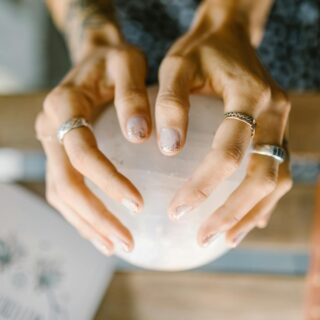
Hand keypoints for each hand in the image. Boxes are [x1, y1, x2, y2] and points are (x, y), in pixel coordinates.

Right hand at [36, 42, 150, 254]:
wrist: (95, 55)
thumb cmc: (114, 60)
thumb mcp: (127, 64)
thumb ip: (132, 95)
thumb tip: (139, 136)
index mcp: (64, 105)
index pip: (81, 153)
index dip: (107, 181)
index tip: (139, 204)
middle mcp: (50, 126)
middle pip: (66, 182)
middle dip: (96, 216)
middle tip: (128, 242)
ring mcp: (50, 142)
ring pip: (61, 193)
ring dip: (88, 223)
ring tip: (116, 245)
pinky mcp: (59, 152)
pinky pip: (63, 190)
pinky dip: (81, 215)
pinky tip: (101, 232)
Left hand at [155, 2, 291, 246]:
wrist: (230, 35)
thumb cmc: (201, 50)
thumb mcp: (176, 65)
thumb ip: (171, 103)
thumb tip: (170, 150)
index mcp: (251, 95)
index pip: (229, 153)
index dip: (203, 186)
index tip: (176, 211)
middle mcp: (275, 113)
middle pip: (263, 175)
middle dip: (233, 213)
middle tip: (203, 238)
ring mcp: (282, 124)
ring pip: (277, 179)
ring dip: (251, 213)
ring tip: (223, 238)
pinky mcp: (278, 131)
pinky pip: (277, 171)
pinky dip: (261, 200)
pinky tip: (244, 220)